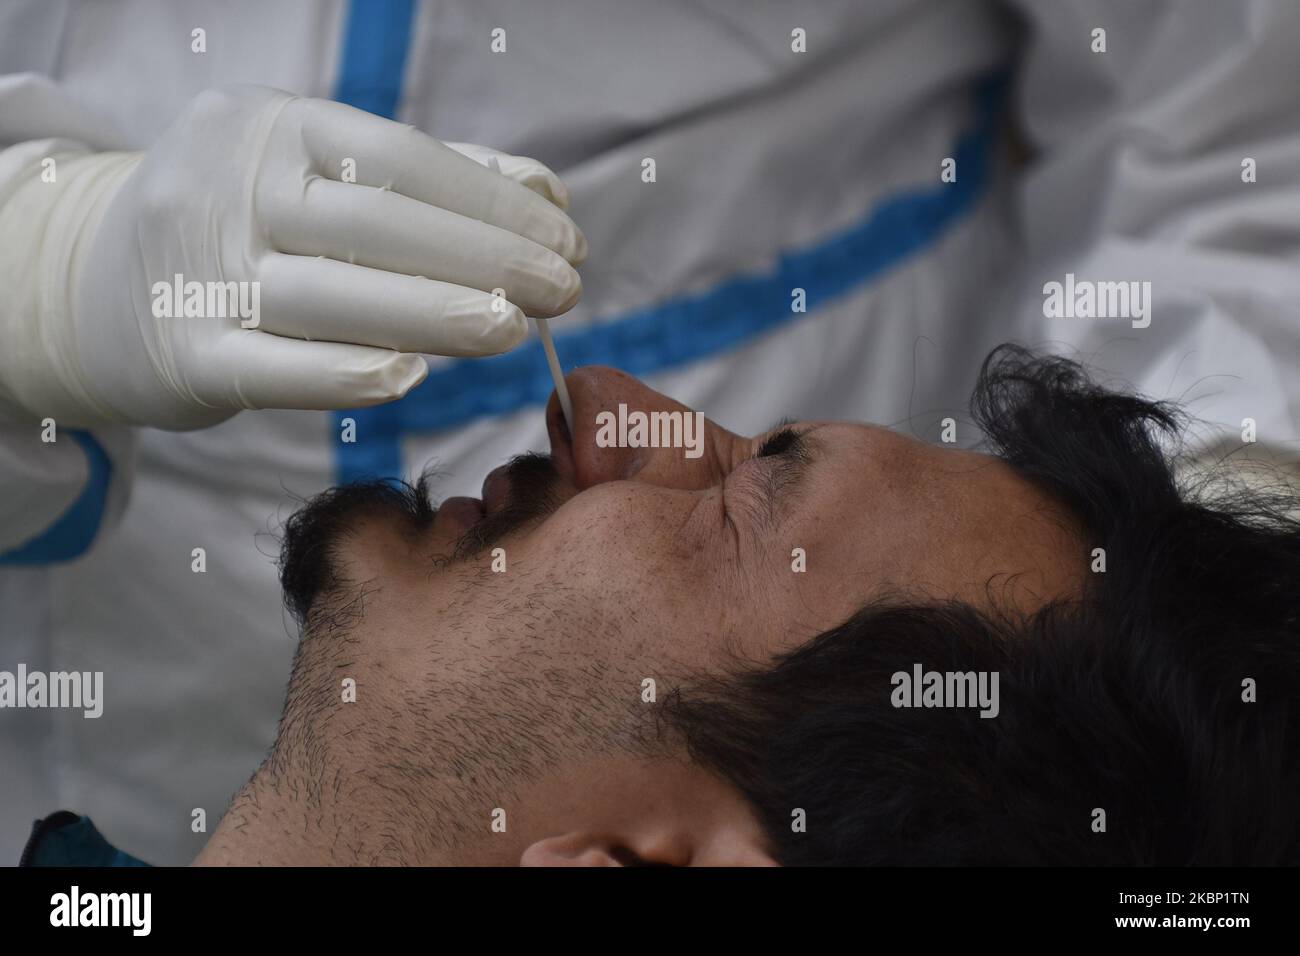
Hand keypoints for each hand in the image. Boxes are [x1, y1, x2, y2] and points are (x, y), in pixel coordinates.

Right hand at [2, 85, 585, 427]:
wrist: (93, 281)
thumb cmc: (243, 223)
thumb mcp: (316, 170)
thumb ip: (429, 178)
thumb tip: (544, 193)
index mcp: (276, 128)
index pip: (405, 160)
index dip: (496, 202)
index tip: (568, 237)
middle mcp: (233, 188)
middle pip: (379, 226)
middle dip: (487, 258)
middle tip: (564, 290)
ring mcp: (202, 271)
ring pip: (334, 296)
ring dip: (436, 315)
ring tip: (516, 330)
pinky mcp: (184, 354)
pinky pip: (271, 367)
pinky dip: (342, 372)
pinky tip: (410, 378)